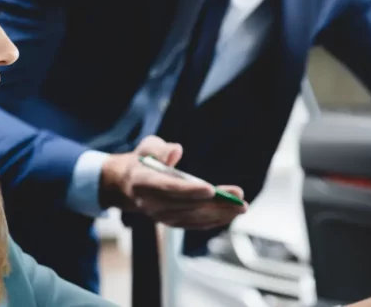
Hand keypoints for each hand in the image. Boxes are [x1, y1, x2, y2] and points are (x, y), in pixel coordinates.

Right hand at [99, 135, 247, 229]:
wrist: (129, 185)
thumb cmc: (143, 160)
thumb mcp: (147, 146)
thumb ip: (159, 148)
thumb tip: (176, 152)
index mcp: (143, 182)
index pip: (167, 188)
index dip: (188, 190)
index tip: (211, 189)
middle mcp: (151, 204)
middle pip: (185, 206)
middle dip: (214, 203)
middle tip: (238, 198)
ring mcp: (161, 216)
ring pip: (193, 217)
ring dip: (219, 213)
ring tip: (241, 207)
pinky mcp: (171, 221)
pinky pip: (194, 224)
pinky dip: (213, 221)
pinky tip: (230, 215)